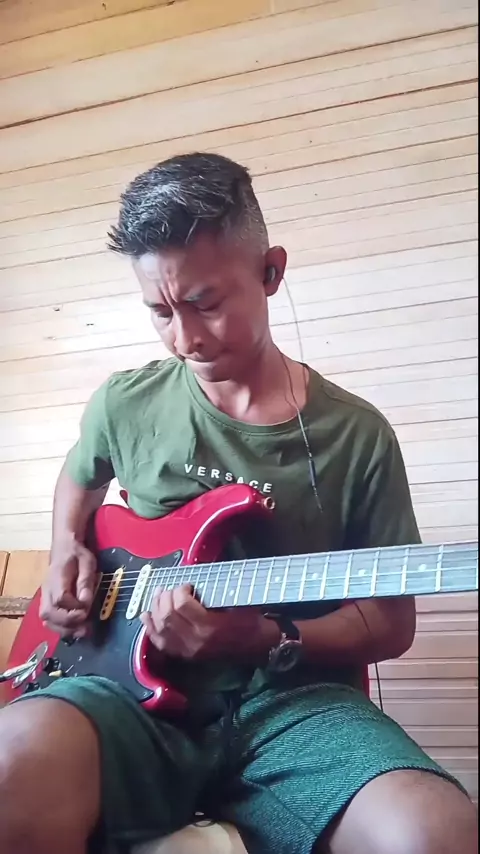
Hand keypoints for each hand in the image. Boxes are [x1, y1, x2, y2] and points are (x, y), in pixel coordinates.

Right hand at [39, 538, 95, 636]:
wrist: (64, 547)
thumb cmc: (77, 554)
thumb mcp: (87, 563)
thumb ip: (86, 582)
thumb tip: (85, 601)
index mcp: (56, 578)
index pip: (60, 599)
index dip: (73, 609)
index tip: (87, 611)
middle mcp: (47, 590)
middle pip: (48, 614)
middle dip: (67, 624)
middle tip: (85, 628)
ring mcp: (45, 596)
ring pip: (46, 619)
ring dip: (63, 629)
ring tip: (81, 632)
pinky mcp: (48, 601)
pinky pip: (49, 618)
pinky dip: (60, 627)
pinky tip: (73, 628)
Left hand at [140, 584, 272, 660]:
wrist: (260, 647)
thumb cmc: (251, 621)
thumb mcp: (237, 603)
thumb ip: (213, 595)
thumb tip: (192, 585)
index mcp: (209, 626)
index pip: (182, 604)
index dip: (179, 590)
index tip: (186, 584)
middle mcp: (195, 641)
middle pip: (167, 616)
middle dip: (164, 598)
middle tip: (168, 588)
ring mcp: (189, 650)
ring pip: (160, 628)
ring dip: (155, 609)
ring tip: (158, 596)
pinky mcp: (186, 656)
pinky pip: (161, 643)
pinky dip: (150, 629)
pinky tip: (146, 616)